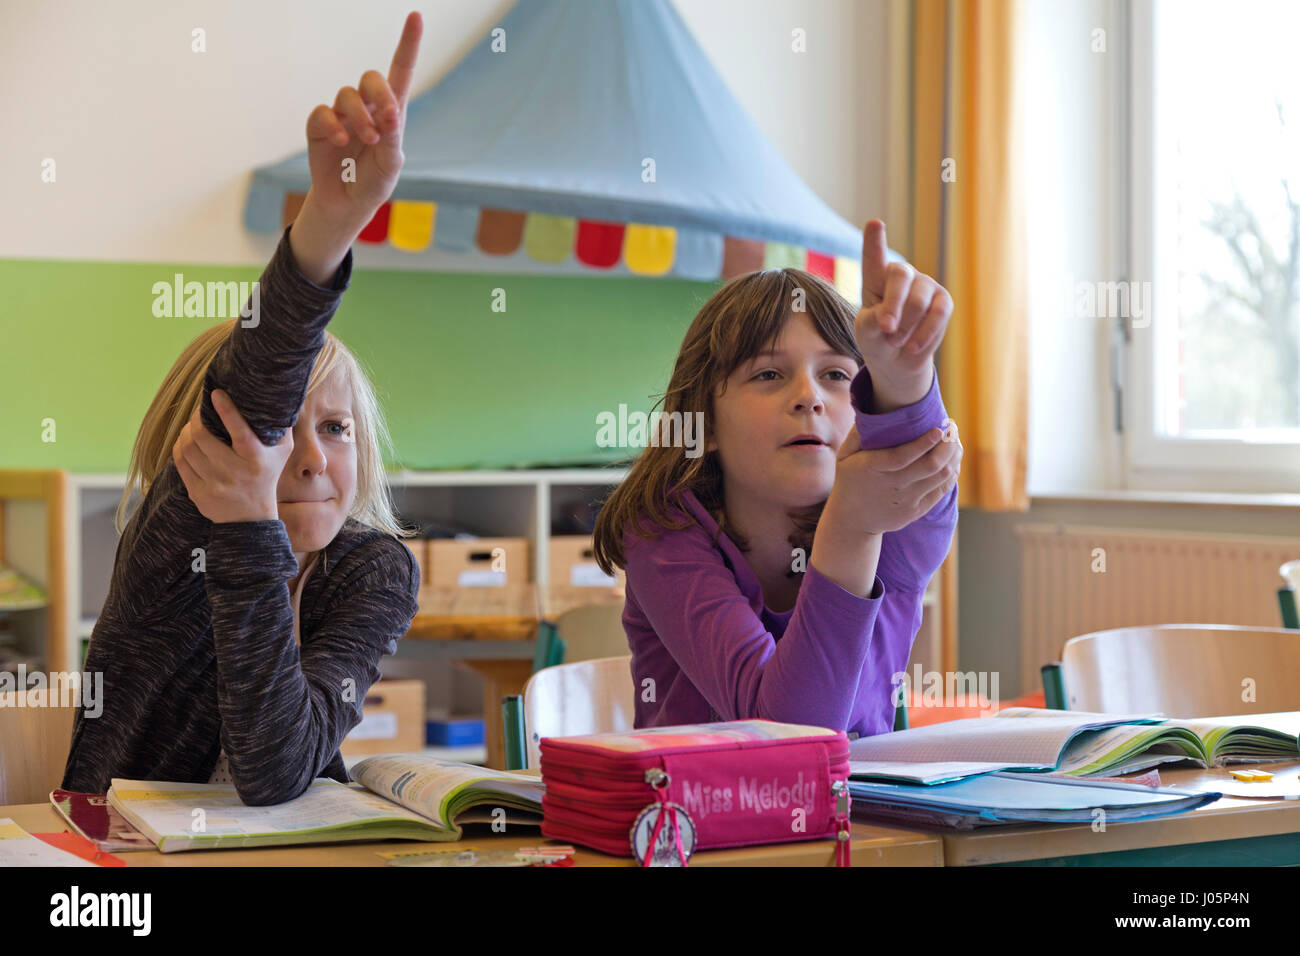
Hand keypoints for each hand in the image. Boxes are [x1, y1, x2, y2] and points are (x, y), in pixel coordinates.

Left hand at [173, 390, 293, 523]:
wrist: (251, 519)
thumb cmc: (267, 476)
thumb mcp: (282, 453)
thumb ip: (282, 428)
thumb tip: (281, 400)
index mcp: (255, 460)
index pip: (239, 431)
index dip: (226, 410)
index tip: (216, 393)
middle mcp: (234, 472)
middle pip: (202, 436)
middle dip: (197, 418)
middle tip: (200, 412)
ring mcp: (214, 484)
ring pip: (188, 447)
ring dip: (186, 431)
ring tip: (192, 426)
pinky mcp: (198, 493)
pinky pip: (180, 462)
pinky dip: (180, 447)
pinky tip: (185, 441)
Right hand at [302, 11, 422, 228]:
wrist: (348, 205)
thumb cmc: (374, 182)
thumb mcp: (390, 162)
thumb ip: (392, 135)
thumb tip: (389, 110)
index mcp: (391, 113)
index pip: (401, 72)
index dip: (408, 44)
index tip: (416, 16)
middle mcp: (367, 108)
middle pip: (371, 78)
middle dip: (379, 93)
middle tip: (385, 118)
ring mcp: (342, 115)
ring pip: (347, 94)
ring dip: (359, 116)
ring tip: (367, 139)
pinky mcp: (320, 127)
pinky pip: (323, 113)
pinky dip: (334, 126)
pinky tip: (342, 142)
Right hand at [825, 420, 961, 535]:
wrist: (852, 520)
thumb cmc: (849, 480)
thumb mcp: (844, 456)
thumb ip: (858, 434)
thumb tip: (873, 408)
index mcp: (872, 468)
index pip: (902, 456)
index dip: (923, 443)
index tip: (938, 429)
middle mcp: (892, 485)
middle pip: (929, 466)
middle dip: (947, 445)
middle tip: (952, 430)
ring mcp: (906, 500)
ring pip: (940, 477)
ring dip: (953, 457)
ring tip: (955, 443)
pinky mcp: (916, 510)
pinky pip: (941, 490)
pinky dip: (952, 474)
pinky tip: (953, 461)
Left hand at [855, 220, 953, 408]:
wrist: (898, 358)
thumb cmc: (877, 338)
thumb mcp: (866, 332)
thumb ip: (872, 322)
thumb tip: (889, 320)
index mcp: (876, 277)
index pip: (874, 256)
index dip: (875, 240)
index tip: (874, 223)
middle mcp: (902, 274)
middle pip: (900, 277)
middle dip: (893, 306)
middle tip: (886, 330)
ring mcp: (925, 284)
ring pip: (919, 300)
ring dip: (906, 327)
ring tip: (895, 341)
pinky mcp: (943, 300)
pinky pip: (938, 314)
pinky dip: (924, 334)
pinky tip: (912, 346)